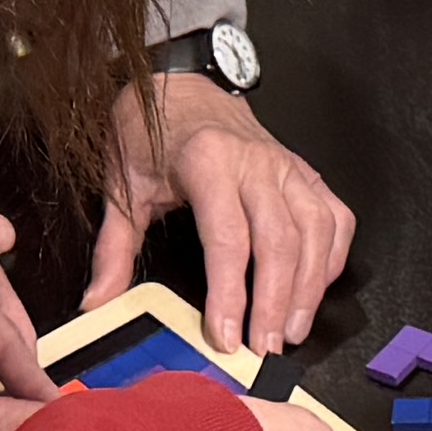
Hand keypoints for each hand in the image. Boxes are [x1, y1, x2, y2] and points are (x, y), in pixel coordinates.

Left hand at [96, 71, 358, 352]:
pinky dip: (332, 256)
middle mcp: (256, 163)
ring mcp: (286, 166)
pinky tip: (316, 288)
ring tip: (292, 330)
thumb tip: (97, 302)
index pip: (228, 240)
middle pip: (279, 242)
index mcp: (207, 163)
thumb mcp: (123, 185)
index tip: (226, 337)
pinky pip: (334, 216)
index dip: (230, 294)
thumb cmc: (152, 129)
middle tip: (265, 349)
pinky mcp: (304, 170)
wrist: (180, 81)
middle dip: (275, 303)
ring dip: (308, 287)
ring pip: (314, 232)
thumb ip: (114, 248)